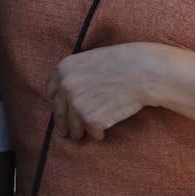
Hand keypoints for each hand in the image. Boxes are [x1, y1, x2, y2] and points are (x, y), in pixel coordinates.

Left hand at [45, 42, 190, 140]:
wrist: (143, 71)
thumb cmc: (123, 63)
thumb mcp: (91, 59)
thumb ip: (76, 73)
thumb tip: (67, 88)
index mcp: (64, 68)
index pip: (51, 90)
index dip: (56, 100)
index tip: (60, 107)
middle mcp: (66, 86)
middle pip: (59, 111)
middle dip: (62, 122)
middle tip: (64, 131)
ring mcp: (77, 103)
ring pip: (73, 126)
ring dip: (76, 132)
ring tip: (79, 136)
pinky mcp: (91, 119)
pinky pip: (91, 132)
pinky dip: (96, 134)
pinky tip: (102, 133)